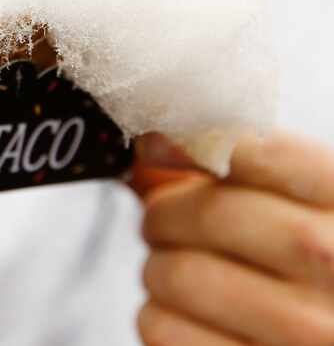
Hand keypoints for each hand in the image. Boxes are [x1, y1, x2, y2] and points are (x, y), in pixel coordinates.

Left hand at [135, 132, 333, 345]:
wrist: (317, 323)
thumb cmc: (297, 263)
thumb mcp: (288, 203)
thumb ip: (225, 166)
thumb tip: (152, 142)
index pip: (262, 153)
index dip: (195, 144)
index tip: (159, 149)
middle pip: (211, 212)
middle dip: (164, 213)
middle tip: (161, 221)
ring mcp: (309, 333)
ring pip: (177, 274)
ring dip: (158, 267)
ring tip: (178, 271)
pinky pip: (161, 327)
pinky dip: (157, 314)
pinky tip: (187, 315)